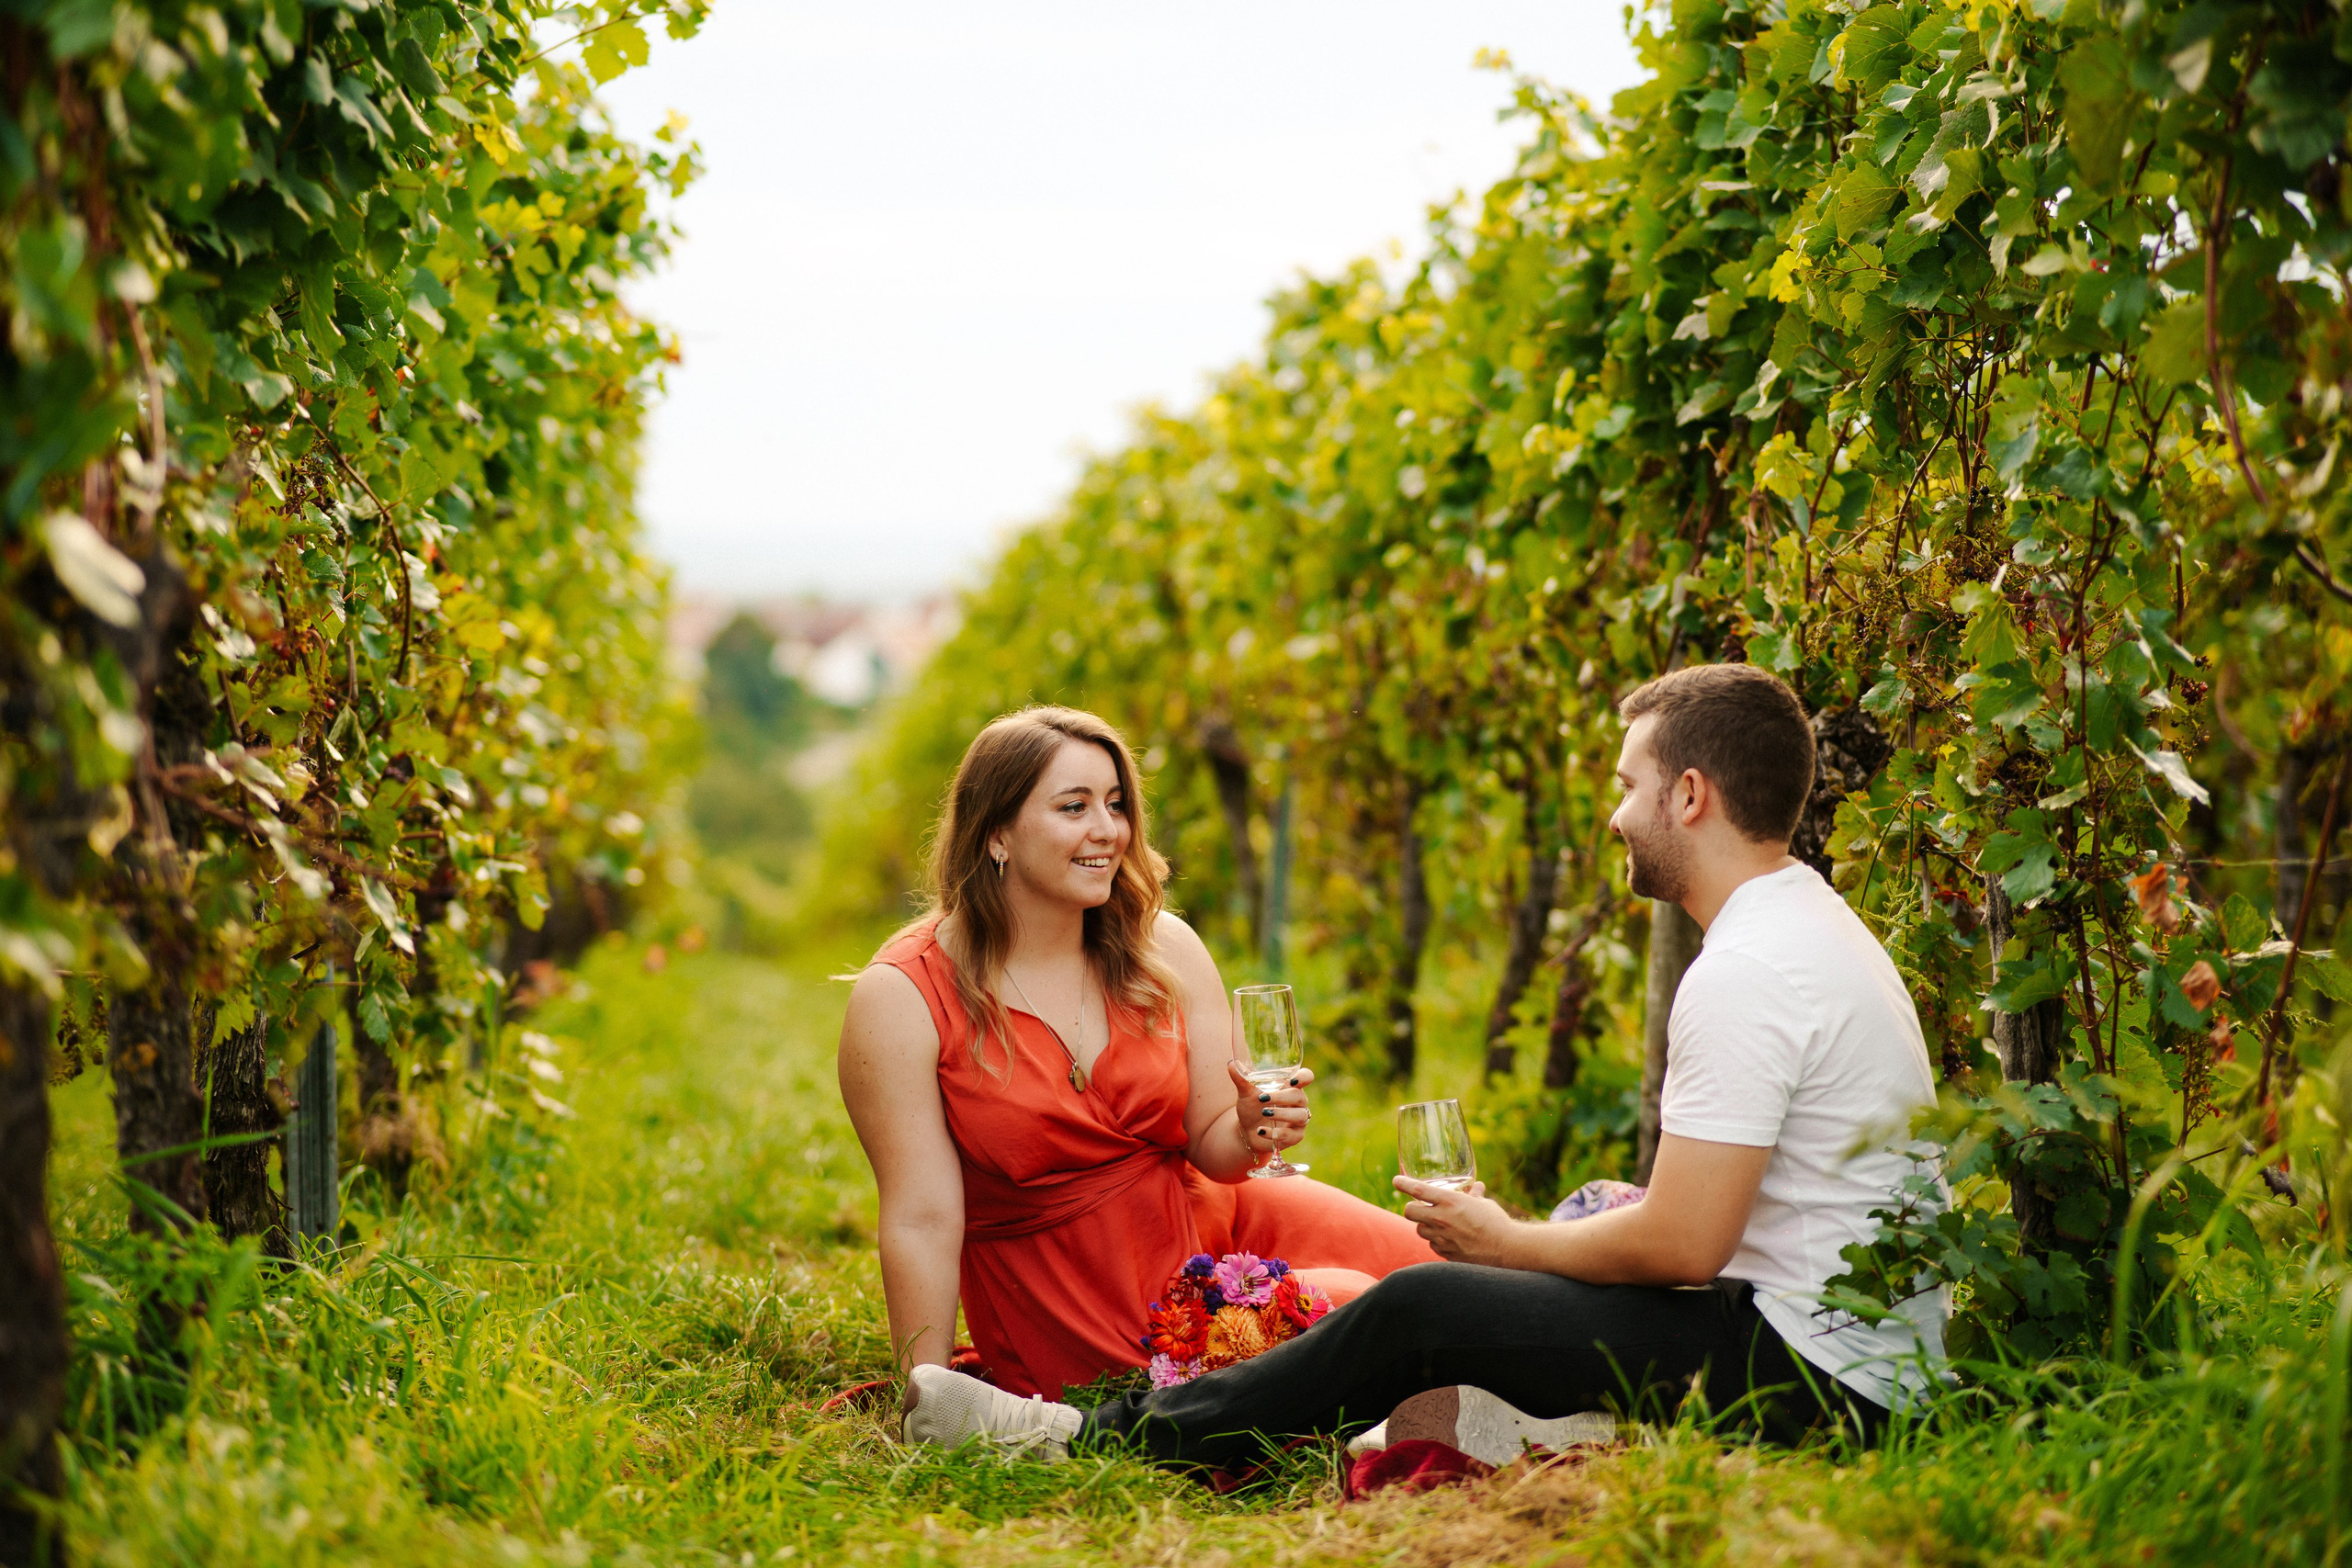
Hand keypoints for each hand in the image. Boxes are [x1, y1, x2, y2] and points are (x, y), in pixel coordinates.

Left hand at [1228, 1060, 1312, 1160]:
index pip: (1306, 1077)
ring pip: (1300, 1116)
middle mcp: (1299, 1102)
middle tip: (1262, 1098)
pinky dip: (1275, 1134)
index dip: (1303, 1077)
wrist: (1247, 1130)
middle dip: (1282, 1097)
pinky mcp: (1295, 1136)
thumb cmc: (1252, 1106)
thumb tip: (1231, 1063)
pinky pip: (1291, 1135)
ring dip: (1282, 1114)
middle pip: (1300, 1096)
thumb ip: (1241, 1079)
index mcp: (1290, 1086)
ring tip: (1264, 1113)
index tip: (1292, 1080)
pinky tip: (1260, 1131)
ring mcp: (1299, 1119)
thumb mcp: (1245, 1093)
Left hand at [1394, 1175, 1521, 1265]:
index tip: (1396, 1181)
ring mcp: (1441, 1238)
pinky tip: (1449, 1239)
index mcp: (1450, 1201)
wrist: (1507, 1250)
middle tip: (1418, 1208)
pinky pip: (1432, 1245)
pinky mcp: (1445, 1253)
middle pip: (1409, 1212)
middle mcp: (1441, 1218)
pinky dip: (1437, 1241)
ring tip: (1438, 1225)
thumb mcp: (1485, 1204)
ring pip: (1419, 1230)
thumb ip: (1474, 1196)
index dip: (1403, 1184)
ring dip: (1425, 1226)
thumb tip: (1476, 1187)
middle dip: (1411, 1209)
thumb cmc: (1497, 1223)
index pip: (1417, 1189)